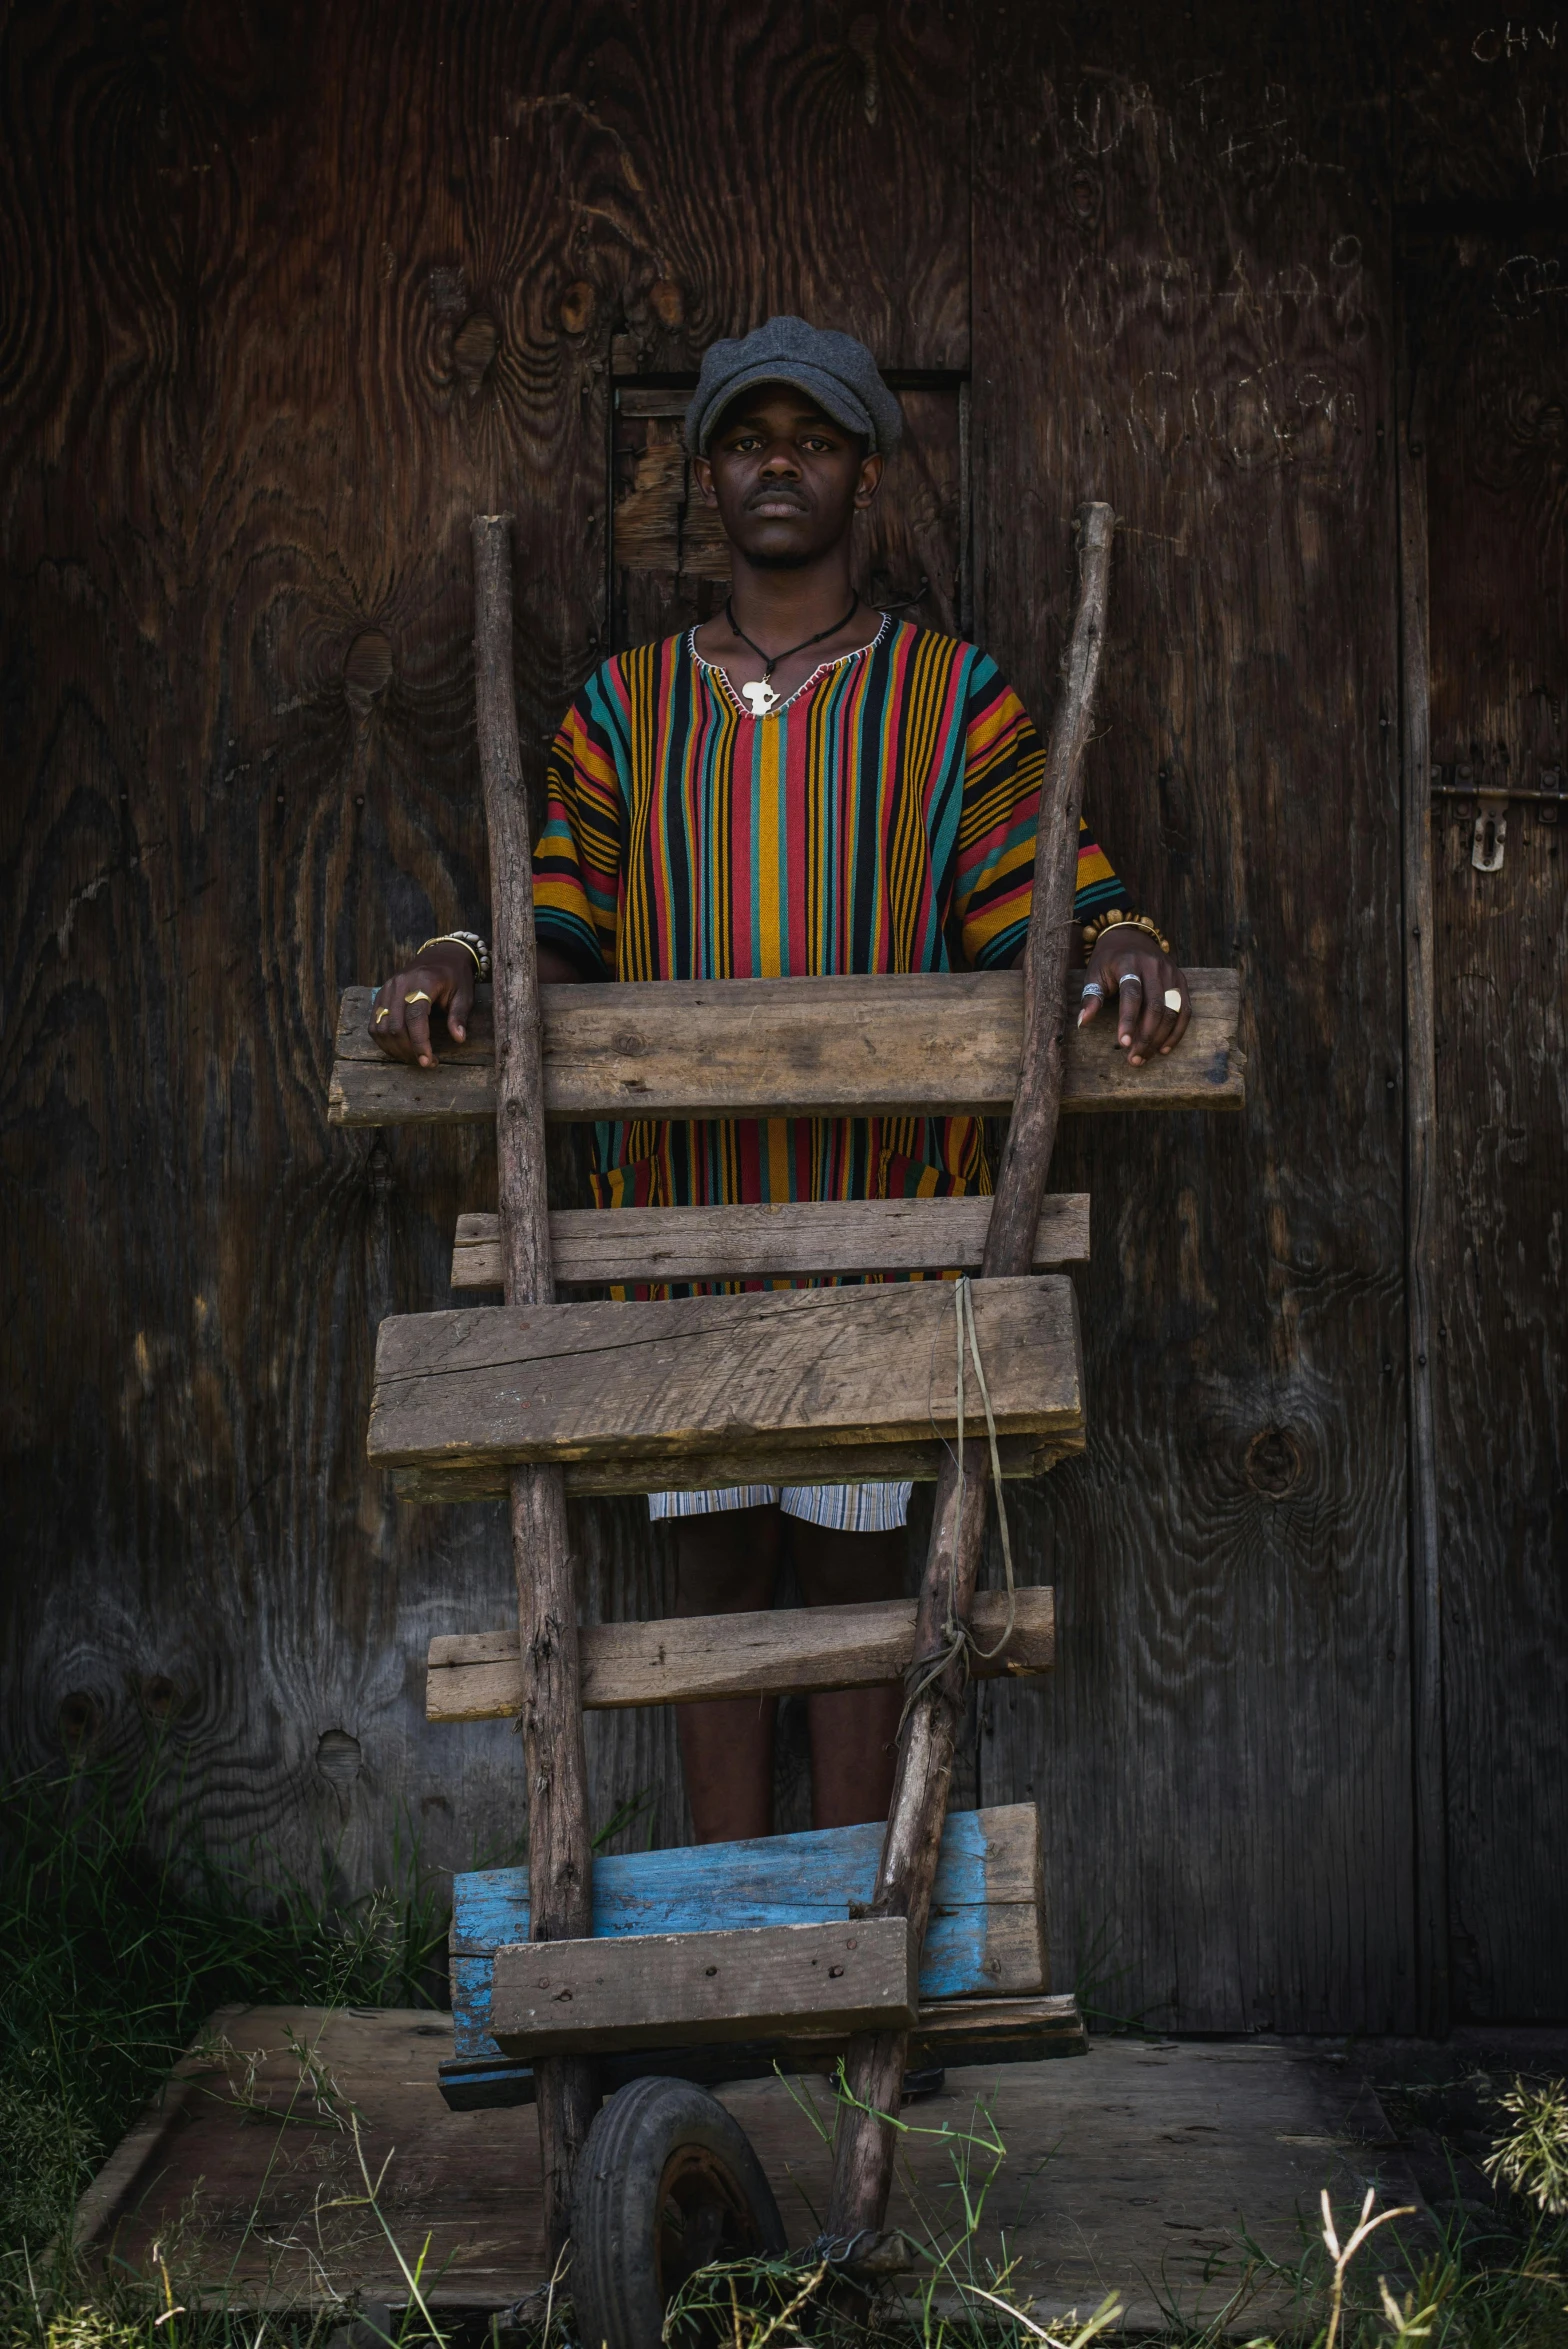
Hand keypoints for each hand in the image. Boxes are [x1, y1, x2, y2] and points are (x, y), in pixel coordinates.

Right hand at [368, 940, 476, 1067]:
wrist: (441, 955)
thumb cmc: (455, 976)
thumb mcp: (464, 994)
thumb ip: (459, 1016)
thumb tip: (459, 1038)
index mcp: (423, 981)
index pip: (415, 1016)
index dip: (420, 1042)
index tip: (427, 1061)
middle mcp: (400, 984)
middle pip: (395, 1026)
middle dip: (409, 1050)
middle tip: (426, 1062)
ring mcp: (387, 989)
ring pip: (381, 1028)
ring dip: (396, 1049)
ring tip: (414, 1057)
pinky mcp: (380, 995)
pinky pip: (374, 1024)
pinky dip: (384, 1041)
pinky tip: (400, 1049)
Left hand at [1077, 924, 1191, 1066]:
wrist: (1131, 936)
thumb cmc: (1108, 960)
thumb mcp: (1094, 973)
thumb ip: (1091, 997)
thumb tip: (1082, 1023)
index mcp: (1129, 963)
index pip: (1132, 994)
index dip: (1128, 1020)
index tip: (1123, 1044)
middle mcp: (1154, 967)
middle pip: (1155, 1006)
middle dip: (1145, 1036)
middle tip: (1134, 1059)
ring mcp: (1170, 973)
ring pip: (1172, 1011)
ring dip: (1160, 1038)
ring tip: (1144, 1057)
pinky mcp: (1181, 980)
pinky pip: (1184, 1010)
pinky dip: (1176, 1032)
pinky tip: (1163, 1048)